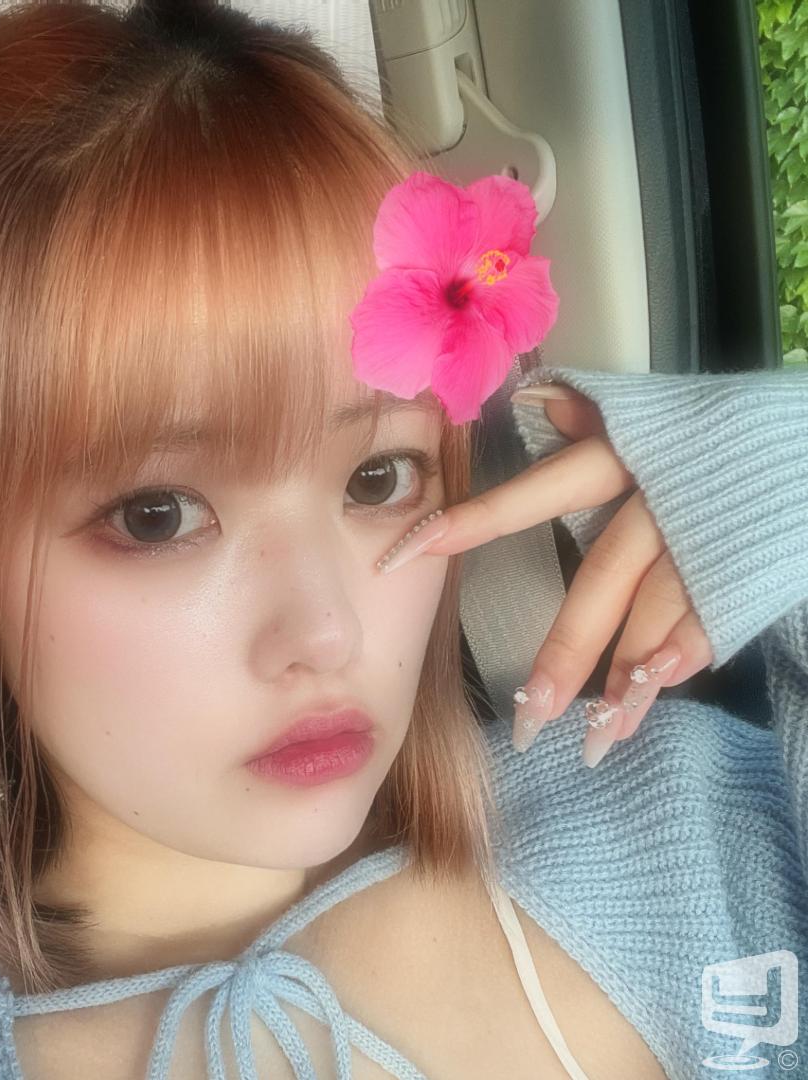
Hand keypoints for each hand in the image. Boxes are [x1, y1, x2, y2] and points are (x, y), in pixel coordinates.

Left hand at [379, 382, 714, 766]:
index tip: (405, 553)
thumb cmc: (711, 433)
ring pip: (657, 615)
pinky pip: (710, 621)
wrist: (801, 443)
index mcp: (618, 452)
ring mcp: (702, 535)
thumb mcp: (646, 416)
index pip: (531, 493)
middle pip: (600, 580)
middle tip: (530, 716)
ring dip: (624, 679)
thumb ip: (588, 416)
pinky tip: (650, 698)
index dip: (470, 521)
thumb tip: (529, 398)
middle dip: (566, 653)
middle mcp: (655, 494)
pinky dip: (681, 661)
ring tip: (592, 738)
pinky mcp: (743, 567)